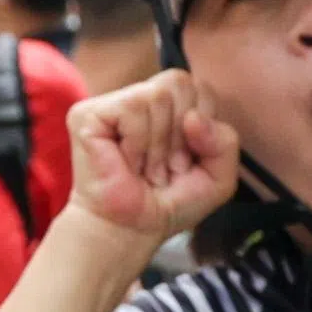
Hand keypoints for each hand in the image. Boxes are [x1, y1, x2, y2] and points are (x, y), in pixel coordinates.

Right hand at [72, 74, 239, 242]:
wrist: (132, 229)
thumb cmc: (170, 202)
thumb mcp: (219, 177)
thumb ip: (225, 142)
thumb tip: (192, 117)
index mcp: (170, 105)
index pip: (200, 87)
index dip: (202, 126)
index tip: (185, 160)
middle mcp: (141, 98)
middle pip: (179, 82)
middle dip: (180, 135)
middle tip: (164, 166)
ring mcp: (112, 103)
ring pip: (156, 96)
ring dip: (157, 145)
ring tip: (144, 168)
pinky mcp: (87, 114)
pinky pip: (132, 107)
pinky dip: (137, 142)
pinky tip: (126, 161)